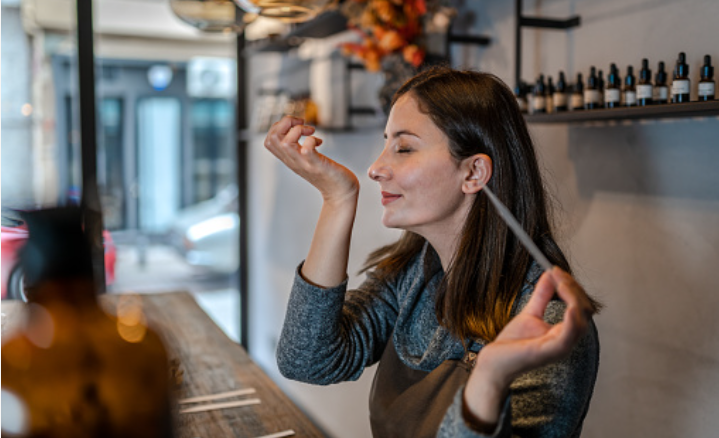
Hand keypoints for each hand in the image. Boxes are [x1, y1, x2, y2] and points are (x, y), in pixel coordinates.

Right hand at [264, 116, 359, 203]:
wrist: (341, 193)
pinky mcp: (316, 165)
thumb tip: (299, 127)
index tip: (295, 125)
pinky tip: (319, 142)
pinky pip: (306, 150)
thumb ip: (300, 147)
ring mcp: (304, 164)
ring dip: (297, 129)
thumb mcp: (307, 159)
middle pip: (272, 138)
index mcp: (290, 159)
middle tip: (301, 123)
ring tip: (310, 131)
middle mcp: (293, 161)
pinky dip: (312, 140)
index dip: (279, 125)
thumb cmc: (329, 174)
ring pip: (285, 143)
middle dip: (285, 122)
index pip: (269, 140)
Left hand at [463, 267, 594, 427]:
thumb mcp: (530, 313)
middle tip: (558, 274)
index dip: (572, 287)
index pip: (580, 307)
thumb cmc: (512, 345)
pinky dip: (571, 321)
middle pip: (584, 311)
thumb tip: (549, 274)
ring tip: (560, 282)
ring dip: (573, 298)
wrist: (494, 363)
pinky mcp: (549, 352)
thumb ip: (542, 295)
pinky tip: (568, 307)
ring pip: (580, 321)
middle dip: (573, 289)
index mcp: (564, 333)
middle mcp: (566, 341)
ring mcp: (559, 348)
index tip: (556, 270)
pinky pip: (568, 337)